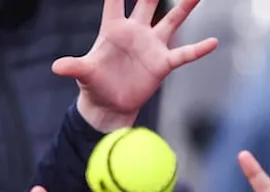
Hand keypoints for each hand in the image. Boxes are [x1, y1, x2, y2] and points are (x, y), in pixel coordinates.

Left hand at [54, 0, 216, 131]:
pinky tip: (213, 42)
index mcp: (113, 28)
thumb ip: (74, 67)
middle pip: (148, 1)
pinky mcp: (162, 64)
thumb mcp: (84, 74)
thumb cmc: (94, 85)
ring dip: (184, 7)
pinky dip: (198, 50)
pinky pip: (183, 54)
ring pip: (171, 19)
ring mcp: (151, 46)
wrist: (109, 105)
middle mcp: (135, 31)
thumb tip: (56, 67)